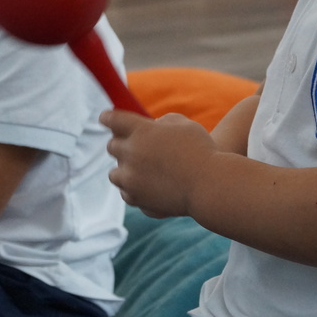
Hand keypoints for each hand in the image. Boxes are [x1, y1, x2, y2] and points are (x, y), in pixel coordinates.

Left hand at [102, 109, 216, 218]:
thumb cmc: (202, 151)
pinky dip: (134, 189)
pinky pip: (126, 192)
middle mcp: (130, 153)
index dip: (107, 117)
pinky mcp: (136, 199)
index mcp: (140, 130)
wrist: (211, 186)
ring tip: (140, 170)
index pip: (112, 119)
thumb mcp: (184, 125)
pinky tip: (148, 186)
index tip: (105, 118)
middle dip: (120, 144)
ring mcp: (131, 178)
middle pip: (112, 146)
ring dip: (124, 169)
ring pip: (115, 173)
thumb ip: (163, 123)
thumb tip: (152, 129)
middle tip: (133, 146)